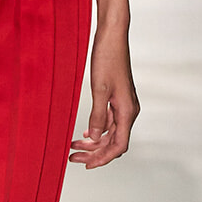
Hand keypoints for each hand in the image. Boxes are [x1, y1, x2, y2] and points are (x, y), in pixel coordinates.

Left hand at [69, 0, 138, 169]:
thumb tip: (95, 138)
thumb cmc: (107, 58)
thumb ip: (97, 115)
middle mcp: (129, 110)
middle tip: (73, 156)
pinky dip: (97, 129)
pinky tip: (84, 131)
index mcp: (127, 111)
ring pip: (111, 132)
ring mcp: (124, 104)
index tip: (86, 165)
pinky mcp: (118, 97)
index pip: (118, 146)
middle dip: (94, 152)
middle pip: (114, 143)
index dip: (102, 159)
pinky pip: (109, 121)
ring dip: (93, 141)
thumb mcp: (99, 89)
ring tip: (73, 145)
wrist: (112, 35)